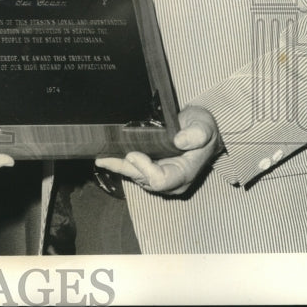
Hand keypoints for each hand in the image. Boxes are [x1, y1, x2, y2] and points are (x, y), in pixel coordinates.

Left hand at [94, 105, 220, 195]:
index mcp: (185, 172)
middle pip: (142, 179)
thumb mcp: (204, 125)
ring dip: (119, 166)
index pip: (160, 180)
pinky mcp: (151, 172)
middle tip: (106, 155)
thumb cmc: (202, 127)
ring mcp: (160, 177)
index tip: (132, 153)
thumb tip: (180, 140)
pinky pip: (133, 172)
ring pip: (135, 177)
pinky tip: (105, 158)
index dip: (144, 169)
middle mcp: (172, 181)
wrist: (198, 129)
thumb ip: (197, 133)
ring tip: (102, 156)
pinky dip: (120, 164)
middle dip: (125, 167)